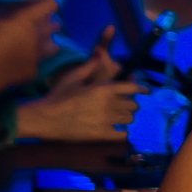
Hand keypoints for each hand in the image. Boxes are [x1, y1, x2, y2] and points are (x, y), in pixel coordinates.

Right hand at [0, 0, 60, 92]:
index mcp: (24, 21)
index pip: (49, 4)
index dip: (45, 1)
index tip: (36, 2)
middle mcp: (36, 38)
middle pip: (55, 25)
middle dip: (47, 21)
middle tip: (34, 21)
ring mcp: (36, 57)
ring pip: (53, 45)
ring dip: (47, 41)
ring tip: (34, 40)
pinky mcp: (32, 73)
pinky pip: (39, 62)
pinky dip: (33, 59)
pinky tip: (22, 59)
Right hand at [16, 26, 142, 140]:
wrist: (46, 118)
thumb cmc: (58, 95)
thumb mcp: (73, 76)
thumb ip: (90, 66)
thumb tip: (99, 56)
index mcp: (105, 89)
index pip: (132, 88)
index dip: (141, 89)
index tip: (146, 91)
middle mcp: (109, 104)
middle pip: (134, 105)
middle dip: (131, 104)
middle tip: (124, 105)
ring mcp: (106, 120)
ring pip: (129, 119)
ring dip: (126, 117)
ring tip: (119, 117)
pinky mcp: (102, 135)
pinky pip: (122, 135)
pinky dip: (122, 132)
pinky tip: (116, 130)